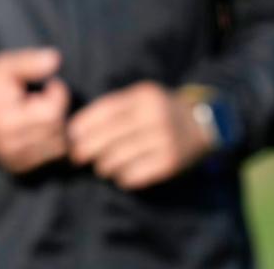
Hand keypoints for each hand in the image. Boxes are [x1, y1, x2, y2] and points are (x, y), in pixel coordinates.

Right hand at [0, 47, 70, 173]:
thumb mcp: (6, 65)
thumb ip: (29, 61)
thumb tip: (54, 59)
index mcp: (4, 122)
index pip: (54, 112)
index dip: (57, 93)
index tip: (48, 85)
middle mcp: (8, 147)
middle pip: (59, 127)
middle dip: (57, 108)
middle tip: (42, 98)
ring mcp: (13, 160)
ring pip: (60, 143)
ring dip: (57, 124)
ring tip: (39, 112)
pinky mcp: (19, 167)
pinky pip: (53, 154)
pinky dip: (52, 139)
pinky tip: (37, 126)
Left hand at [67, 82, 213, 190]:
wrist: (203, 125)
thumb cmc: (160, 112)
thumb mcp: (141, 99)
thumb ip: (112, 109)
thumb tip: (74, 131)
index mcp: (145, 97)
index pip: (105, 111)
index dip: (83, 125)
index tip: (70, 137)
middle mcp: (155, 117)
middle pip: (107, 138)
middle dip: (87, 149)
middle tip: (78, 157)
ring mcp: (164, 140)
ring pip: (116, 160)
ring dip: (103, 165)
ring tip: (103, 165)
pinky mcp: (169, 162)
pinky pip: (132, 175)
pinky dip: (122, 177)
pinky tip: (122, 172)